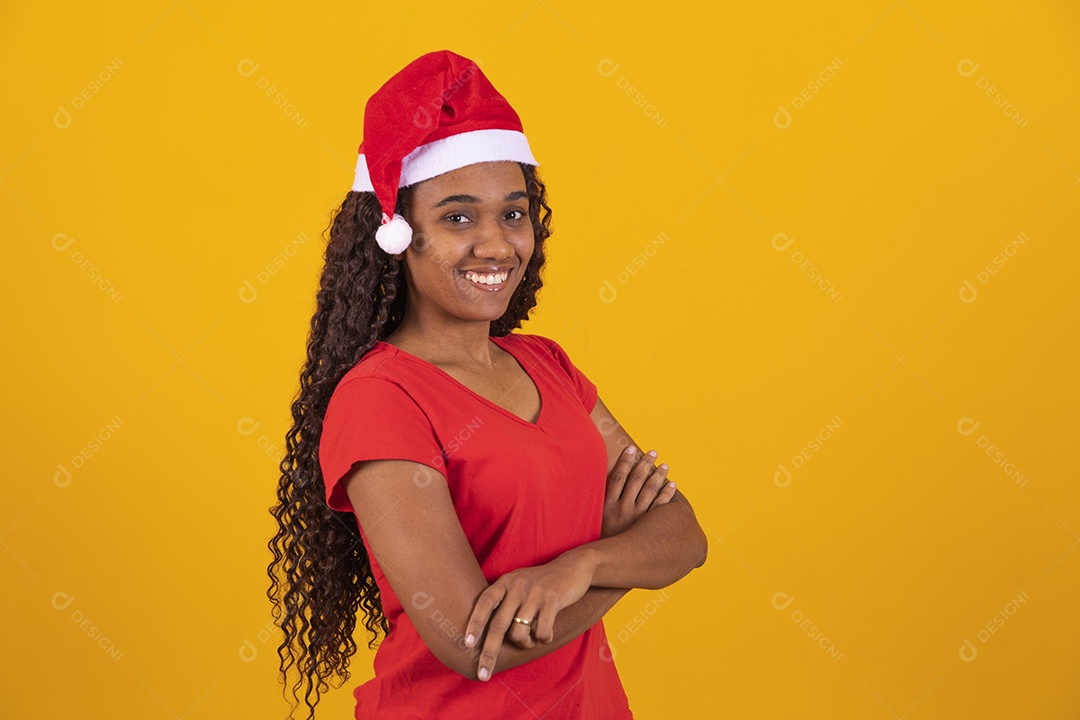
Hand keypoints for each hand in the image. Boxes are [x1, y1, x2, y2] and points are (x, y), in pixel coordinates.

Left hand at [463, 550, 593, 680]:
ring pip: (519, 632)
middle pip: (498, 625)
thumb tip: (485, 632)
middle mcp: (517, 586)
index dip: (475, 623)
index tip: (467, 644)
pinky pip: (541, 631)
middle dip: (489, 653)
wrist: (572, 567)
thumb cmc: (540, 583)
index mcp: (505, 582)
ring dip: (524, 644)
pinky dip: (543, 639)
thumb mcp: (518, 584)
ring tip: (531, 641)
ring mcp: (535, 593)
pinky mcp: (553, 600)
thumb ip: (504, 601)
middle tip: (483, 674)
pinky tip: (547, 635)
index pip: (484, 603)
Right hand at [601, 446, 675, 537]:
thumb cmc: (599, 542)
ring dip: (658, 475)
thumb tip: (602, 486)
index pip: (618, 476)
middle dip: (645, 464)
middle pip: (636, 480)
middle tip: (653, 453)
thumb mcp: (594, 520)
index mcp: (608, 505)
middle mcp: (623, 509)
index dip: (625, 461)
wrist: (606, 566)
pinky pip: (661, 507)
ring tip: (664, 465)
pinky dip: (668, 494)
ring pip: (650, 491)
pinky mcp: (648, 528)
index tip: (632, 449)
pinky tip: (672, 485)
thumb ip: (598, 504)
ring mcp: (637, 519)